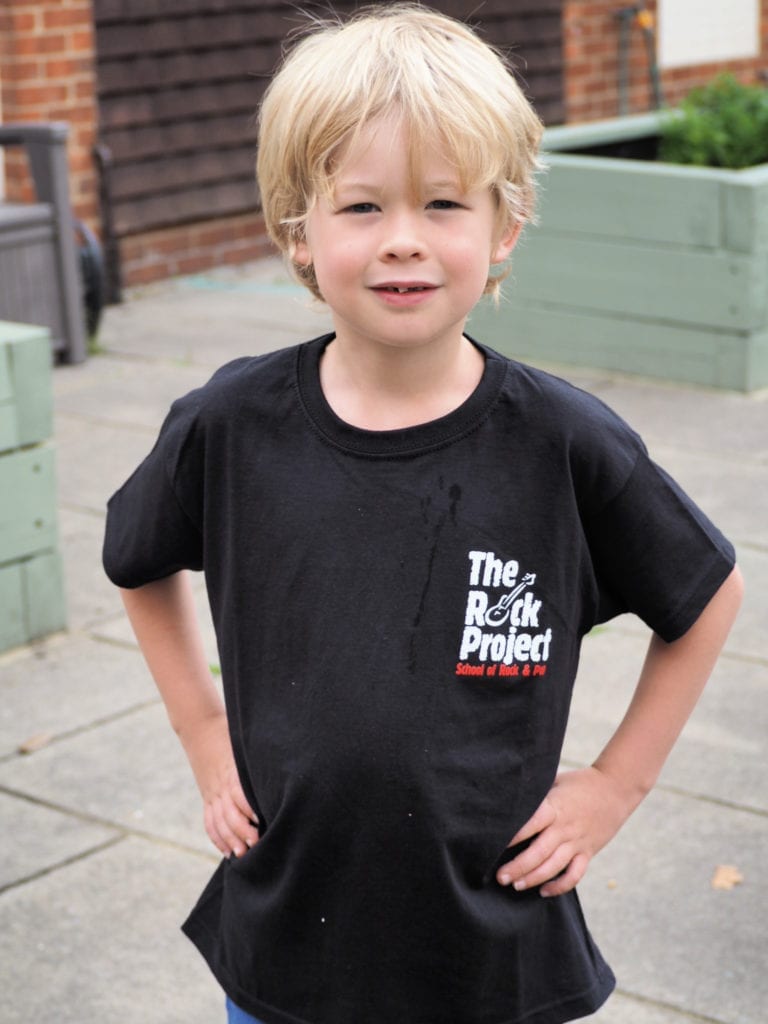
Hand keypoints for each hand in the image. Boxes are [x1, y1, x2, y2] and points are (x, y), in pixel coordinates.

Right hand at [181, 713, 259, 857]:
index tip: (261, 820)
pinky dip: (218, 838)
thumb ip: (259, 758)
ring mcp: (212, 793)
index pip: (239, 793)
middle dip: (241, 830)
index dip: (249, 807)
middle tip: (256, 843)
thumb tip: (284, 766)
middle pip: (229, 812)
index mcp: (232, 772)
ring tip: (242, 853)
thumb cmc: (230, 734)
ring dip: (230, 839)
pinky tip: (228, 850)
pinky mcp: (207, 798)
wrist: (201, 727)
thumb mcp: (245, 743)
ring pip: (218, 821)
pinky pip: (210, 821)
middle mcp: (220, 786)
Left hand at [496, 766, 635, 896]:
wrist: (616, 788)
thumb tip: (510, 799)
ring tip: (516, 885)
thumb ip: (537, 795)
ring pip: (553, 866)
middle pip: (538, 852)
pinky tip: (544, 892)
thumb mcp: (555, 782)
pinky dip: (560, 886)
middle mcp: (564, 827)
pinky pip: (574, 874)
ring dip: (533, 878)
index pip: (529, 824)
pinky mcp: (588, 852)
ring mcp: (577, 842)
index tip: (493, 846)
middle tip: (500, 877)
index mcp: (554, 807)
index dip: (512, 836)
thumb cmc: (579, 782)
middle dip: (518, 867)